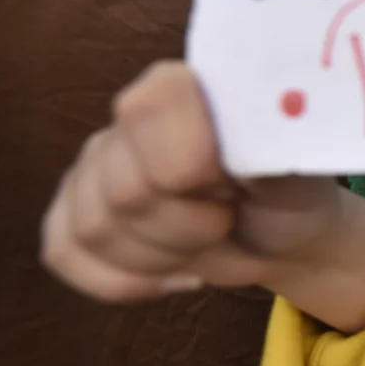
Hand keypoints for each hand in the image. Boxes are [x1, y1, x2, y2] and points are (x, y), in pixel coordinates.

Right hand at [41, 62, 364, 329]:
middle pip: (124, 192)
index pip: (148, 111)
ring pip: (93, 230)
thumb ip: (270, 147)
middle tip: (228, 217)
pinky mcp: (73, 211)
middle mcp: (128, 114)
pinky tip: (171, 270)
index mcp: (185, 85)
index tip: (233, 185)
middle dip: (190, 226)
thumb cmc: (291, 194)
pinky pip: (65, 252)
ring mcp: (94, 164)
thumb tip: (244, 140)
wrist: (278, 235)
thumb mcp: (299, 171)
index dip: (191, 167)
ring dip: (165, 257)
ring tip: (206, 239)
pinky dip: (125, 279)